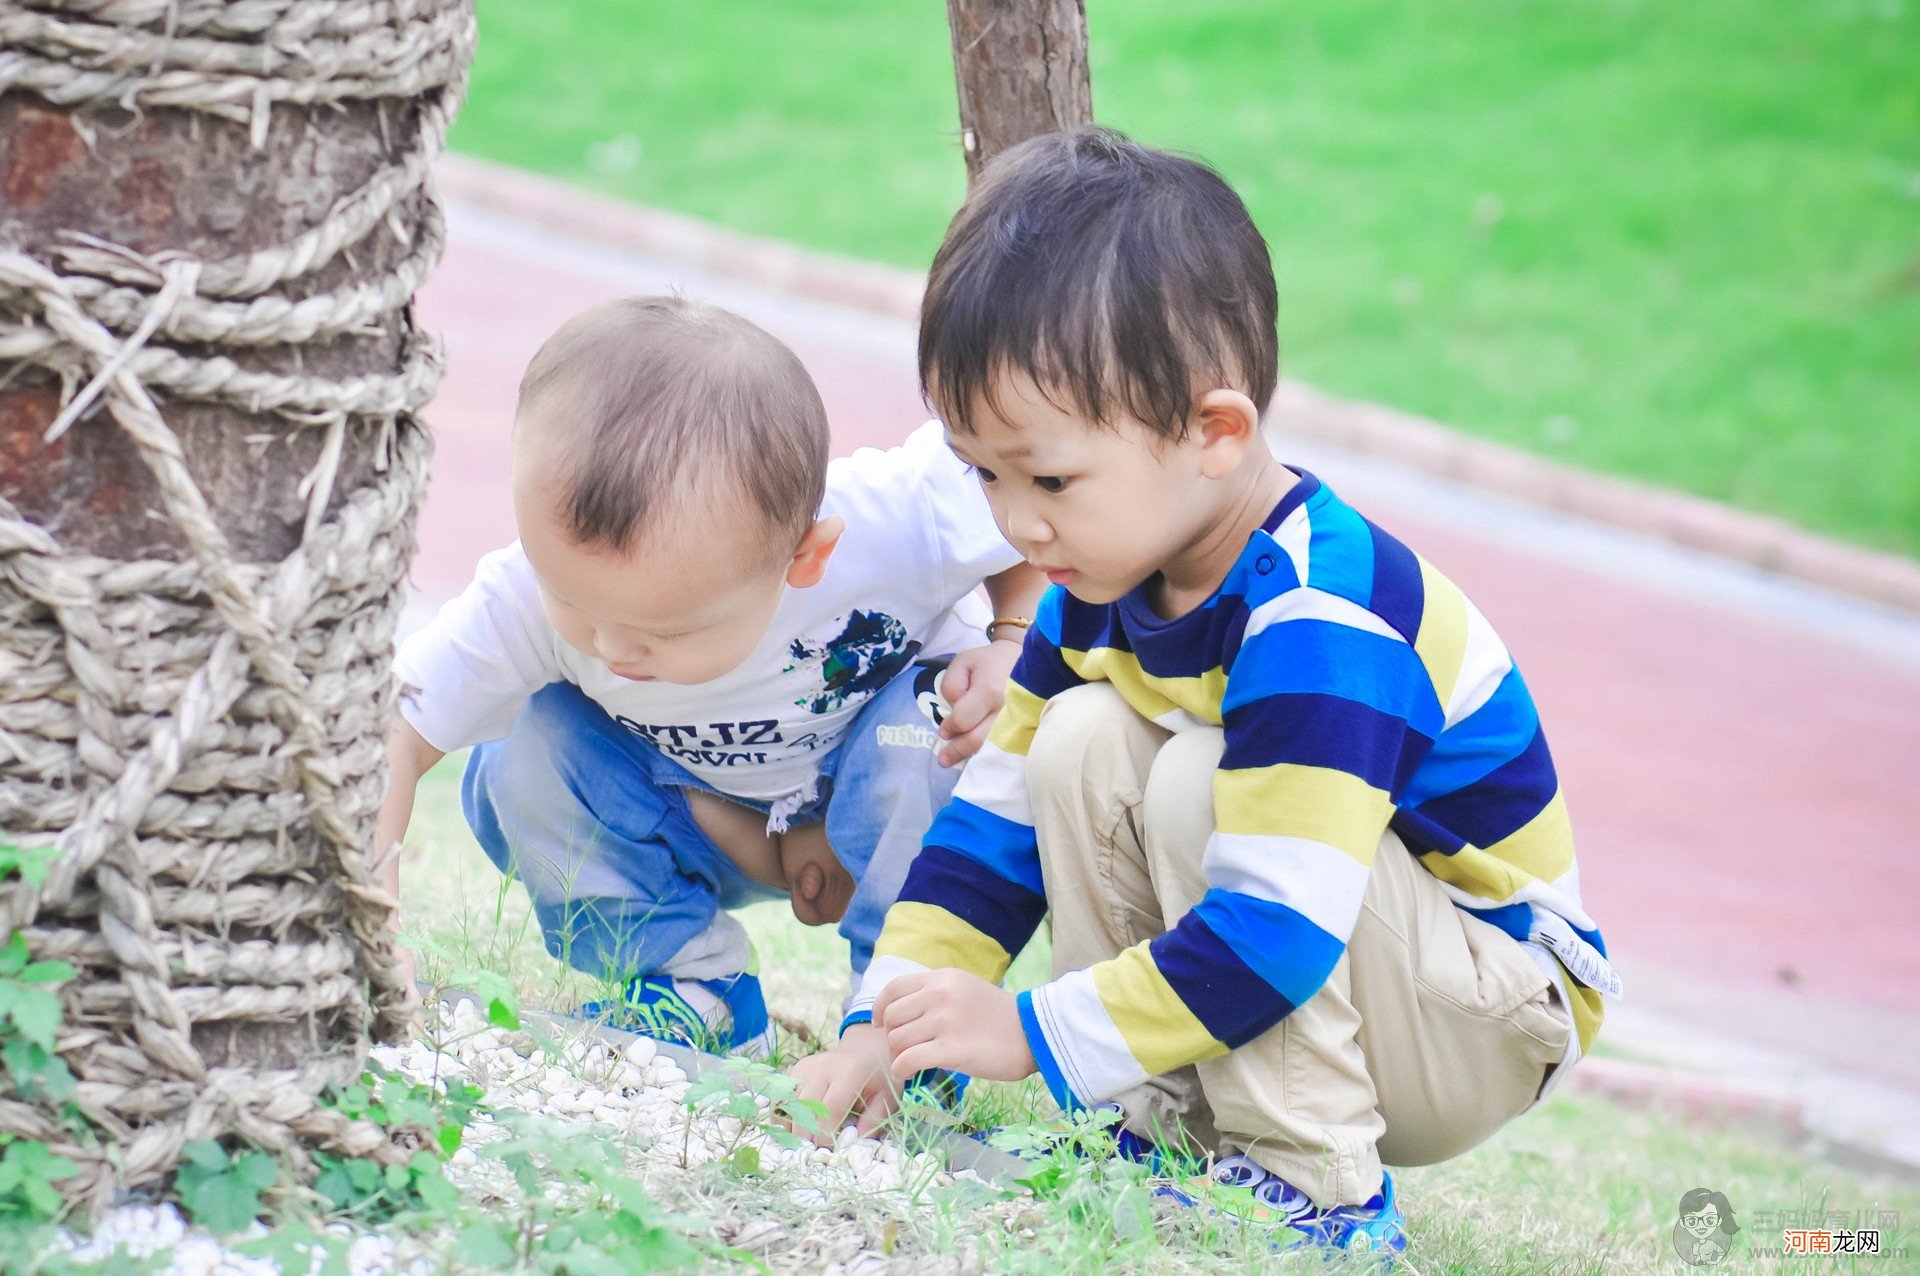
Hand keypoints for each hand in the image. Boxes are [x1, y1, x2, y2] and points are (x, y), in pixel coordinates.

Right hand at [787, 1022, 898, 1141]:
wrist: (867, 1048)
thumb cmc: (878, 1078)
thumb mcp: (885, 1100)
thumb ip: (870, 1124)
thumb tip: (848, 1148)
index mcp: (851, 1072)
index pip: (831, 1107)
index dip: (825, 1134)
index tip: (826, 1152)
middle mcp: (825, 1065)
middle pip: (805, 1105)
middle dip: (806, 1134)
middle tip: (811, 1153)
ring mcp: (807, 1065)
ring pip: (790, 1101)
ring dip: (792, 1126)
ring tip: (801, 1144)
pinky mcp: (796, 1068)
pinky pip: (784, 1096)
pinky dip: (785, 1115)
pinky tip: (794, 1128)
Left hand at [874, 968, 1035, 1082]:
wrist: (1034, 1033)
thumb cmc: (1000, 1017)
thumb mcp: (965, 989)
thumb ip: (936, 993)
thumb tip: (902, 1009)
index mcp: (942, 978)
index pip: (894, 988)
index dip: (880, 1008)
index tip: (879, 1024)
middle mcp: (940, 994)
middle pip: (892, 1017)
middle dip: (892, 1036)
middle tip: (906, 1049)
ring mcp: (945, 1021)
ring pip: (897, 1040)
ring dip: (898, 1055)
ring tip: (912, 1062)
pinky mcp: (951, 1049)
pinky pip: (907, 1060)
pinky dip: (902, 1070)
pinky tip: (910, 1074)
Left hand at [935, 638, 1021, 766]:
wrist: (1030, 660)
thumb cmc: (992, 661)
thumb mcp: (963, 662)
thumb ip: (951, 686)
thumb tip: (953, 711)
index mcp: (989, 691)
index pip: (962, 720)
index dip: (950, 727)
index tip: (944, 731)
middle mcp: (1006, 710)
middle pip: (978, 740)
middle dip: (958, 750)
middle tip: (944, 758)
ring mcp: (1021, 722)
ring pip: (993, 750)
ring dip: (973, 755)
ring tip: (958, 760)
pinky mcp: (1029, 730)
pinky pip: (1009, 749)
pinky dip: (994, 755)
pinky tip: (983, 757)